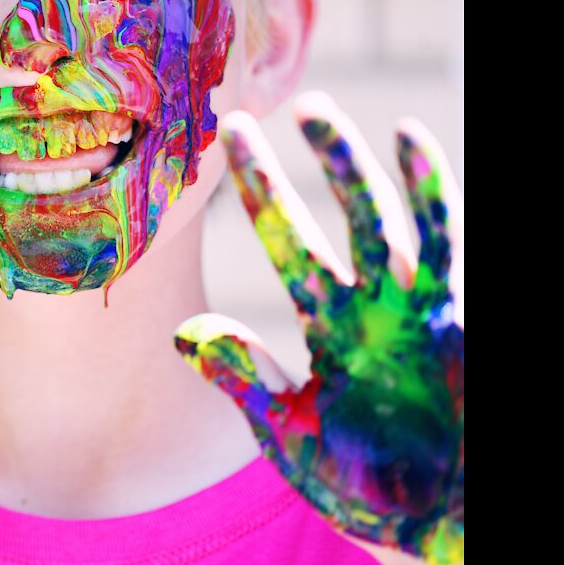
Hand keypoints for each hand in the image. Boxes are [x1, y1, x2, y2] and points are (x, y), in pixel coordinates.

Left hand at [173, 91, 462, 562]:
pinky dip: (429, 191)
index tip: (218, 154)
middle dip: (285, 175)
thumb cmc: (367, 486)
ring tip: (313, 112)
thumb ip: (244, 379)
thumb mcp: (289, 433)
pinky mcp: (453, 318)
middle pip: (323, 220)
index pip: (284, 246)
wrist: (440, 522)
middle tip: (238, 119)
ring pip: (380, 218)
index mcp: (329, 328)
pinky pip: (442, 243)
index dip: (255, 200)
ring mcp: (415, 308)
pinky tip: (408, 138)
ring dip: (348, 166)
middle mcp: (368, 306)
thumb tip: (181, 334)